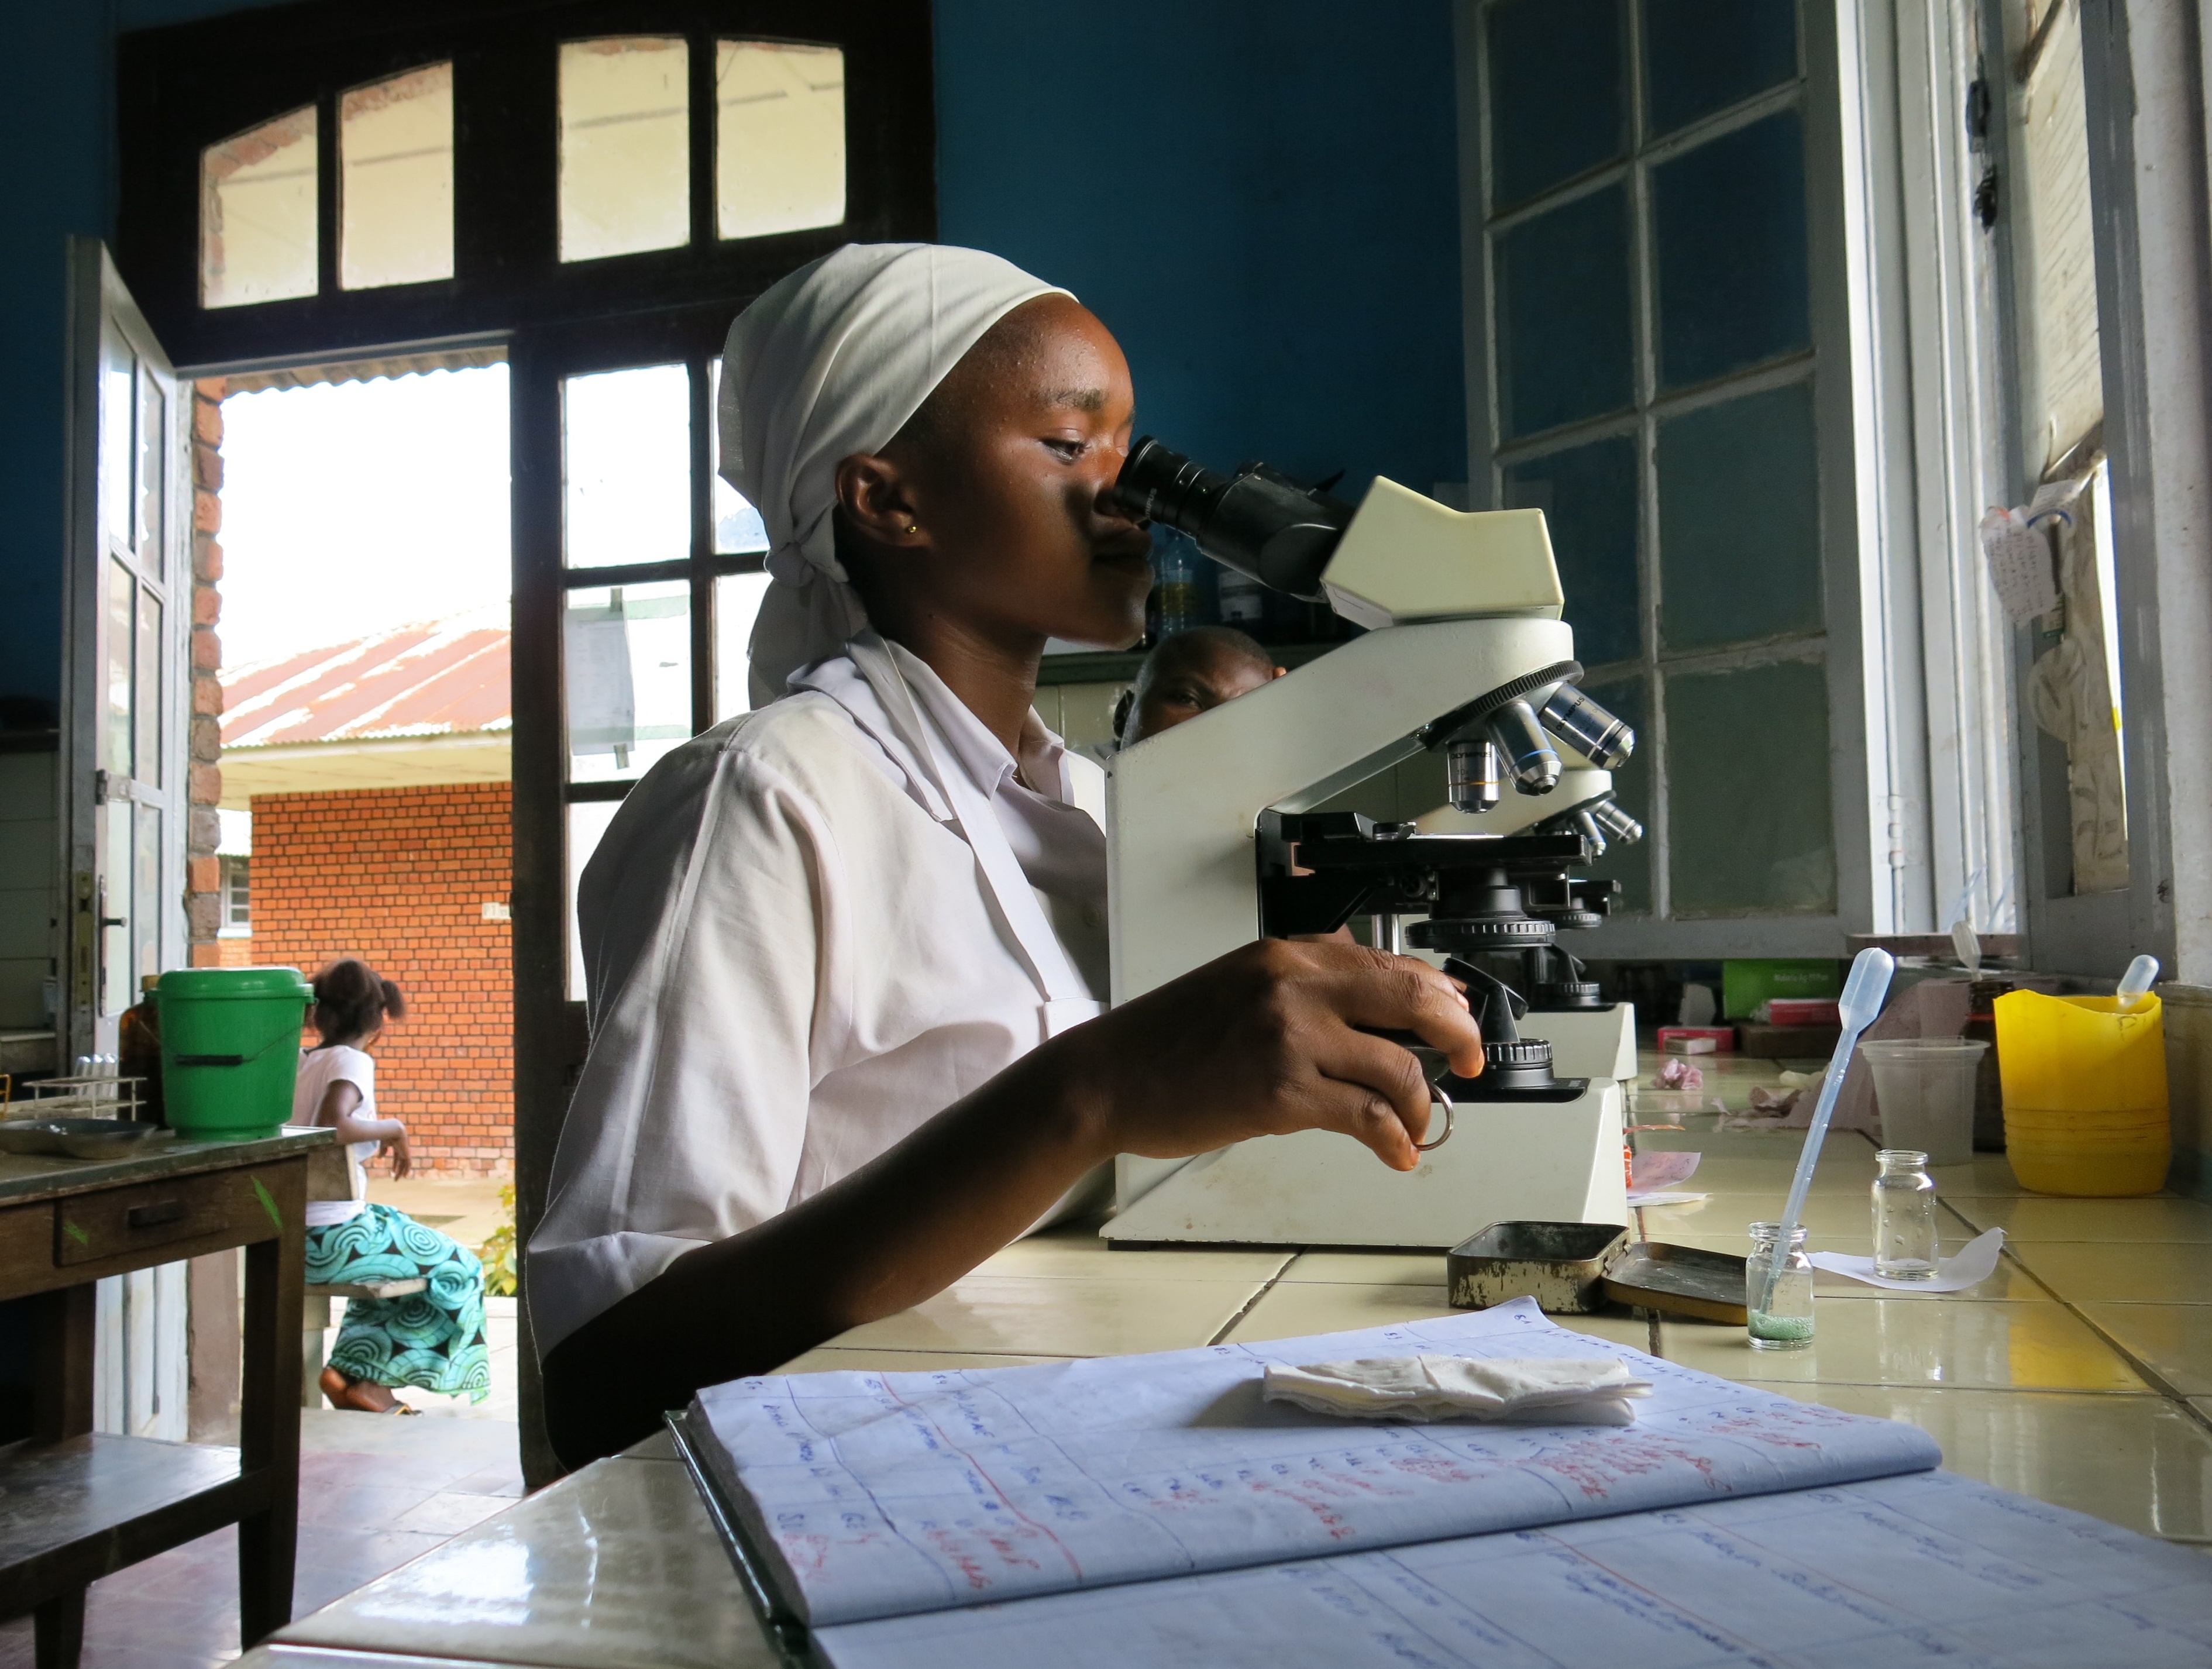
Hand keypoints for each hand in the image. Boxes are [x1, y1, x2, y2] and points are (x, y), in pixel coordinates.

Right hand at [379, 1129, 411, 1180]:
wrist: (392, 1130)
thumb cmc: (386, 1135)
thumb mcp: (383, 1144)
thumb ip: (383, 1150)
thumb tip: (380, 1158)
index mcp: (397, 1146)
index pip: (397, 1157)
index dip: (395, 1164)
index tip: (392, 1171)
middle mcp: (402, 1149)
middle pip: (401, 1162)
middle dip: (398, 1170)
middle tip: (395, 1177)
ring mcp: (405, 1151)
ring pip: (405, 1164)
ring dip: (402, 1172)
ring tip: (397, 1179)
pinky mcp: (407, 1153)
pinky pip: (409, 1163)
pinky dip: (407, 1170)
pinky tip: (405, 1176)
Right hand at [1055, 939, 1482, 1171]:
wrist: (1106, 1077)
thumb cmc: (1165, 1040)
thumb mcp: (1240, 985)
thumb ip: (1303, 983)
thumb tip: (1372, 999)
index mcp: (1288, 955)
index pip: (1391, 964)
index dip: (1441, 996)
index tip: (1458, 1019)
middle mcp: (1294, 986)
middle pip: (1413, 1001)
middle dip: (1458, 1035)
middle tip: (1471, 1061)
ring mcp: (1290, 1038)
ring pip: (1397, 1067)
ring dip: (1421, 1104)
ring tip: (1415, 1125)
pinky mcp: (1281, 1093)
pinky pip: (1366, 1117)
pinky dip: (1395, 1139)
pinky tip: (1398, 1153)